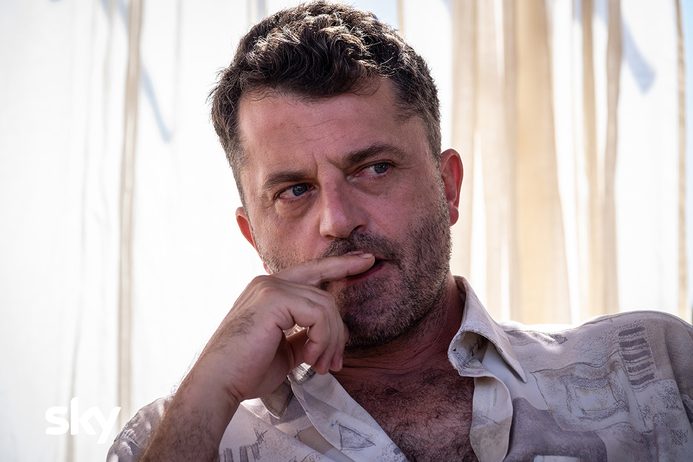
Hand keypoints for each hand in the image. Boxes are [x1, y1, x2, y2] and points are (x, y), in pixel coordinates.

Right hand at [194, 252, 374, 402]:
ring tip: (321, 366)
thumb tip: (327, 336)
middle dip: (337, 331)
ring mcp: (270, 287)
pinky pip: (318, 314)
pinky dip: (322, 339)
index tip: (367, 260)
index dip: (341, 265)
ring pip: (325, 306)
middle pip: (325, 295)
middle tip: (334, 363)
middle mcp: (268, 282)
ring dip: (330, 341)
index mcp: (269, 290)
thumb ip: (304, 334)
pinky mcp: (274, 298)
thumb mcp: (285, 349)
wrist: (219, 384)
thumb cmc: (246, 371)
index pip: (313, 272)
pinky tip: (310, 359)